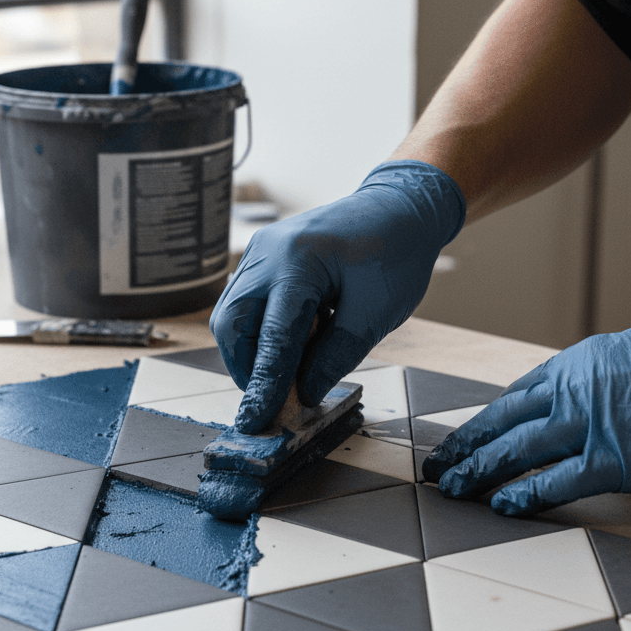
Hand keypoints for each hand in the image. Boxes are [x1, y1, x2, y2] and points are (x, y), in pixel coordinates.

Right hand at [209, 160, 465, 433]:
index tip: (256, 421)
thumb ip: (335, 356)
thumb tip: (302, 393)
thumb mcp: (375, 313)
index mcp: (299, 262)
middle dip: (248, 369)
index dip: (264, 384)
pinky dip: (260, 333)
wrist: (399, 208)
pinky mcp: (262, 259)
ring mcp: (259, 252)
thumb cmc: (395, 254)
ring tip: (292, 369)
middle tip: (275, 399)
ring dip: (252, 353)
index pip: (272, 337)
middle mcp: (267, 253)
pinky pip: (244, 304)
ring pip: (231, 317)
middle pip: (232, 325)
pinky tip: (296, 341)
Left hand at [423, 319, 630, 514]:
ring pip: (516, 451)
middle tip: (435, 467)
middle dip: (463, 447)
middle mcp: (573, 391)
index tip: (461, 439)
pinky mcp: (617, 461)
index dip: (483, 423)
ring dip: (478, 471)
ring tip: (451, 489)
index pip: (514, 398)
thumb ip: (591, 378)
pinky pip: (558, 482)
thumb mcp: (630, 353)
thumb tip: (569, 393)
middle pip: (502, 423)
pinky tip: (500, 505)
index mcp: (575, 365)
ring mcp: (592, 425)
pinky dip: (525, 495)